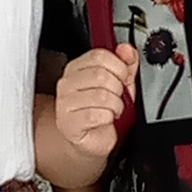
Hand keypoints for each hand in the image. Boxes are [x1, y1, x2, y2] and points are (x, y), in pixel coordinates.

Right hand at [53, 45, 137, 159]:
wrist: (90, 141)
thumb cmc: (102, 112)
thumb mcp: (120, 84)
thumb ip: (125, 65)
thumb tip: (127, 50)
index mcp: (77, 68)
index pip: (99, 56)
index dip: (119, 66)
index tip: (123, 77)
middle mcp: (67, 83)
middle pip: (101, 75)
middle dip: (118, 88)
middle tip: (118, 97)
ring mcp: (65, 103)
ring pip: (101, 95)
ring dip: (115, 105)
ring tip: (113, 110)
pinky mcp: (68, 123)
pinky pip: (97, 114)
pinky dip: (108, 118)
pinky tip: (105, 119)